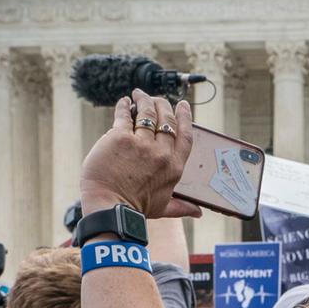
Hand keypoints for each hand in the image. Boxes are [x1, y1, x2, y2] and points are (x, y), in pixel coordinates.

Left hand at [76, 91, 201, 220]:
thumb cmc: (135, 211)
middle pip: (167, 120)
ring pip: (148, 113)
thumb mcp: (163, 208)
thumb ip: (181, 207)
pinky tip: (124, 102)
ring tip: (139, 94)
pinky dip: (125, 106)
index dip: (185, 117)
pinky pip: (125, 115)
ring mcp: (141, 145)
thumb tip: (199, 213)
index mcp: (174, 168)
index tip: (182, 105)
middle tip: (156, 99)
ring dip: (145, 100)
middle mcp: (161, 154)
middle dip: (163, 104)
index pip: (185, 136)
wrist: (110, 209)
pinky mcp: (120, 138)